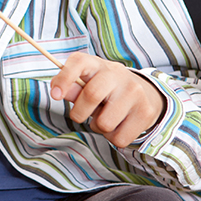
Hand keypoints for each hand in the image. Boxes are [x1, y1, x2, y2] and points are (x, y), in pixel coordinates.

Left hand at [49, 53, 166, 148]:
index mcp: (97, 64)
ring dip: (98, 127)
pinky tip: (118, 124)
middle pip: (91, 96)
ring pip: (104, 123)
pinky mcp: (145, 113)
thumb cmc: (107, 89)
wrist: (145, 93)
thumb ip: (72, 87)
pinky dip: (113, 137)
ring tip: (105, 117)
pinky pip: (118, 138)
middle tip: (82, 114)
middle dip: (79, 113)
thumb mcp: (88, 83)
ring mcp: (135, 93)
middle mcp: (118, 74)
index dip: (64, 78)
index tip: (55, 95)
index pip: (79, 62)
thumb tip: (59, 92)